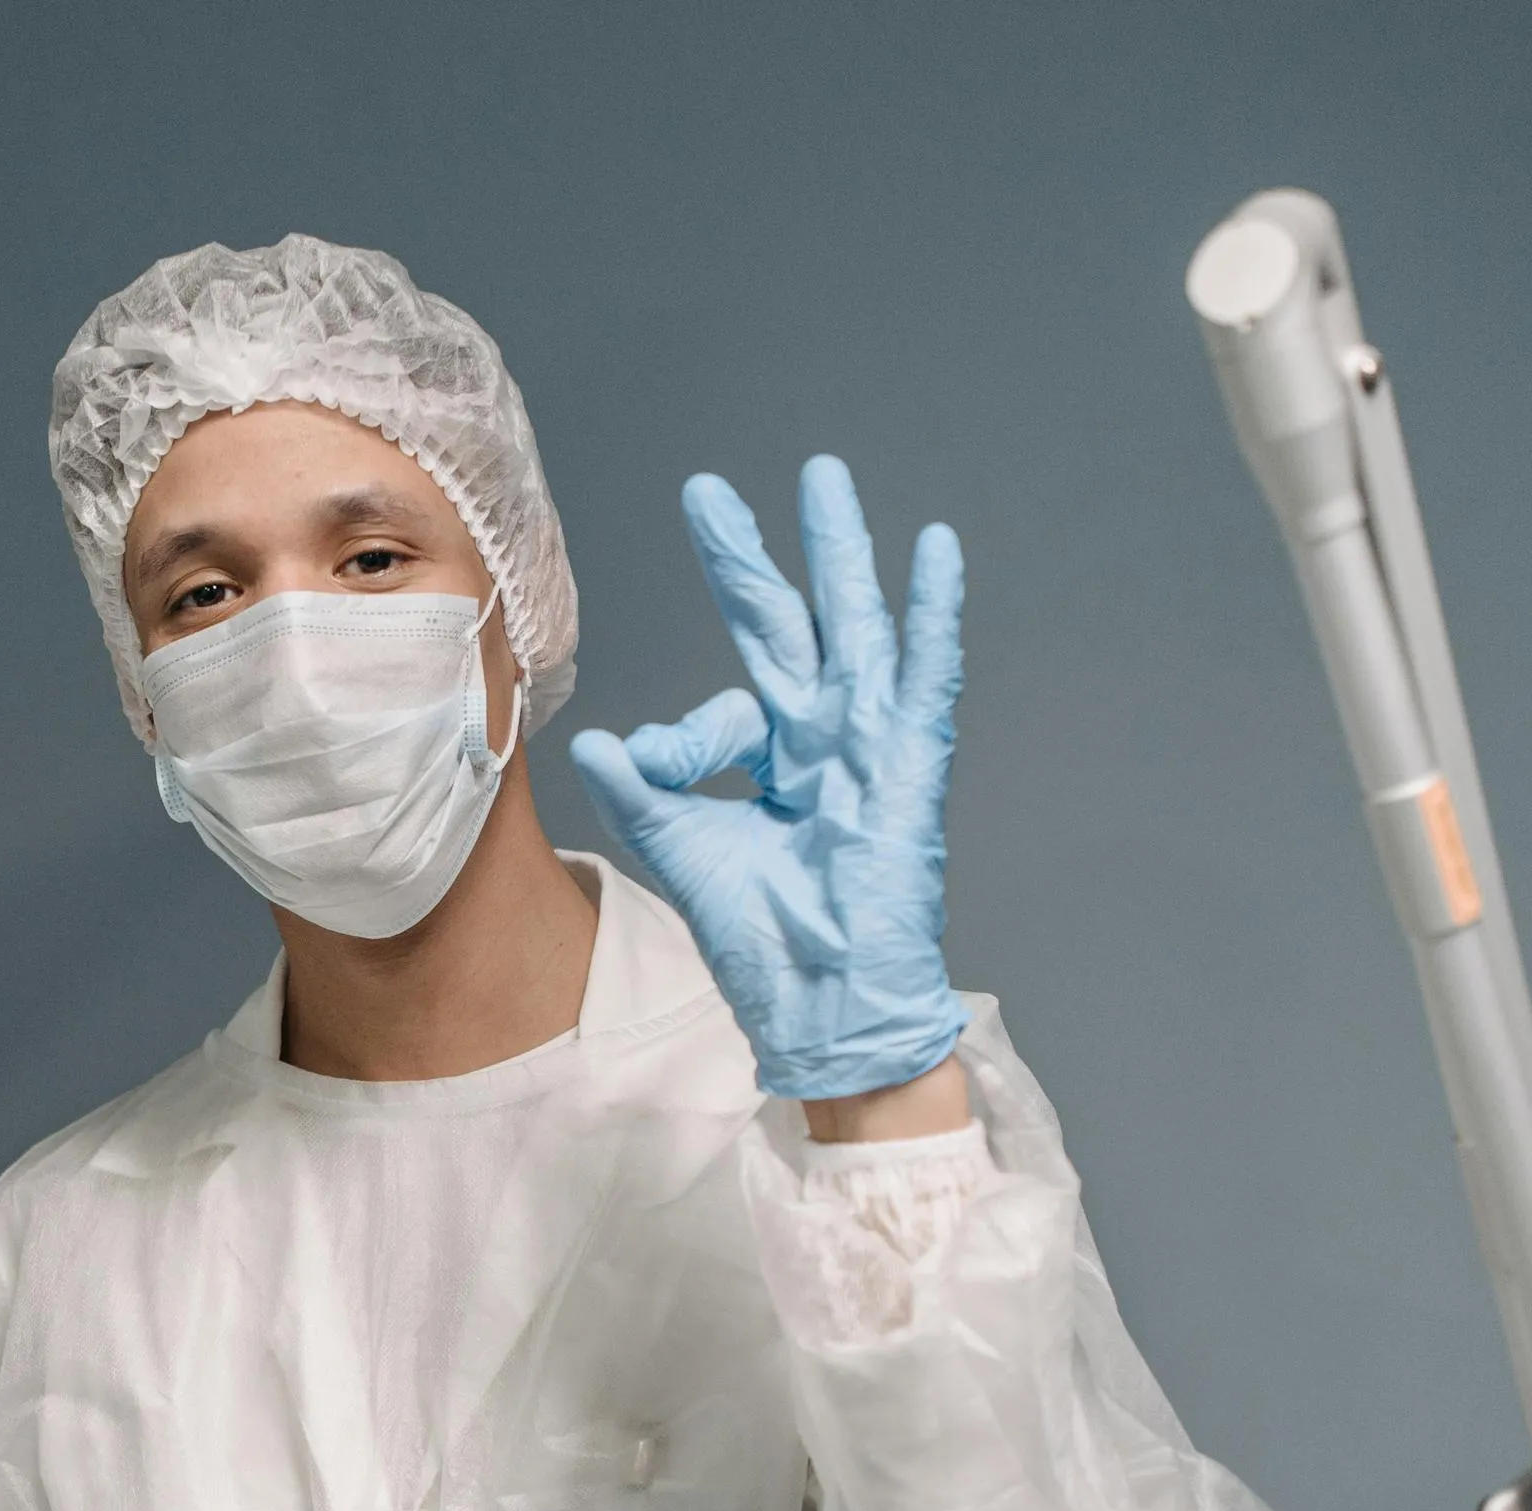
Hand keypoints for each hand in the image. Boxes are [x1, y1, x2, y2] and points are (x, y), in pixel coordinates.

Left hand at [567, 455, 970, 1102]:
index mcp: (777, 763)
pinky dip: (932, 616)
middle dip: (751, 559)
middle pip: (786, 630)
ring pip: (853, 630)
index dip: (681, 736)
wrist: (822, 1010)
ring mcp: (871, 749)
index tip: (649, 762)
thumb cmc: (769, 945)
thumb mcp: (687, 854)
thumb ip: (645, 793)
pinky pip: (925, 677)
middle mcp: (825, 742)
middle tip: (708, 491)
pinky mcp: (909, 770)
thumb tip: (595, 738)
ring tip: (822, 479)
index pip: (725, 712)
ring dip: (838, 553)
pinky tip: (936, 550)